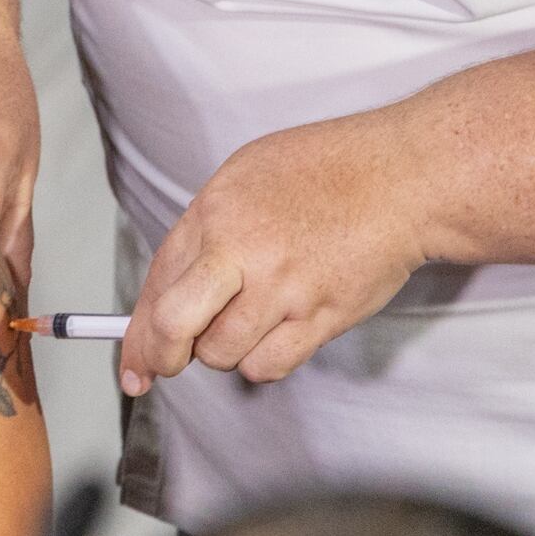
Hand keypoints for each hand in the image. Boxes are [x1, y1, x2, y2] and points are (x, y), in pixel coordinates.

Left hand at [118, 112, 430, 397]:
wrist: (402, 178)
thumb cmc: (327, 169)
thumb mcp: (245, 176)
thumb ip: (206, 229)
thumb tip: (173, 285)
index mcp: (214, 213)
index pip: (157, 283)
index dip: (137, 331)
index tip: (132, 360)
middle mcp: (241, 252)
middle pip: (173, 326)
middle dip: (159, 356)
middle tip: (164, 366)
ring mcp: (282, 288)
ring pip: (222, 355)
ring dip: (222, 352)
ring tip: (244, 325)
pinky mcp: (321, 317)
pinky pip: (269, 365)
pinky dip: (263, 361)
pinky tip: (274, 335)